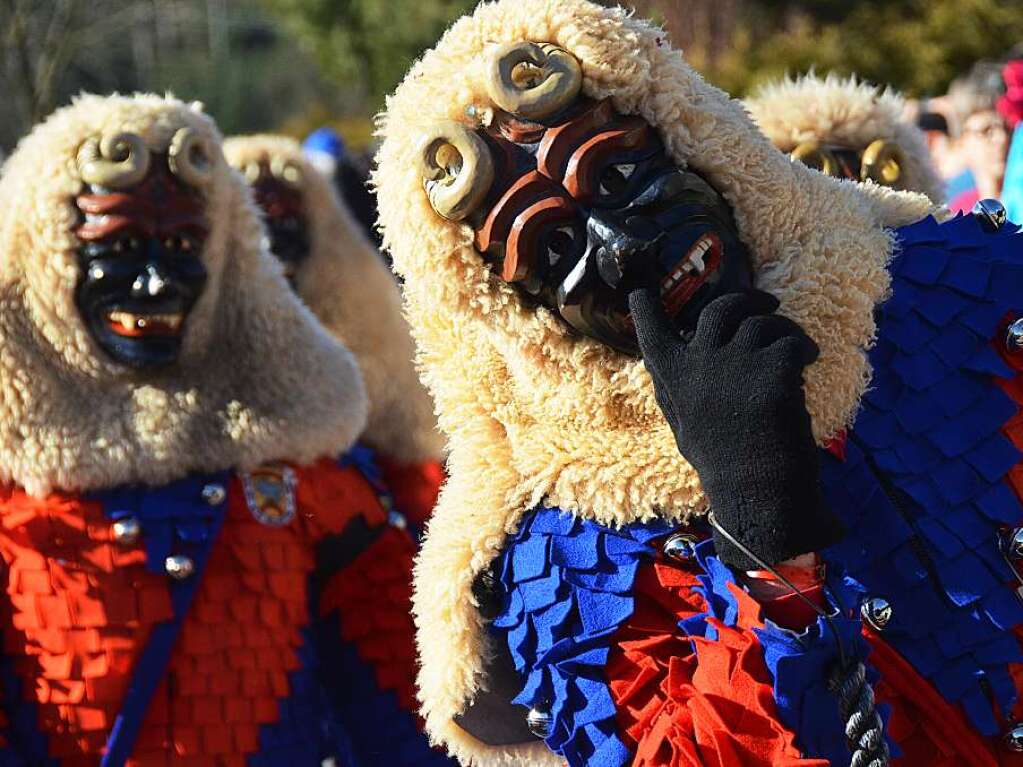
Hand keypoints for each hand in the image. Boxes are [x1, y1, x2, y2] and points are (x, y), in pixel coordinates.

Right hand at [628, 288, 842, 568]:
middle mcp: (699, 362)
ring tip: (797, 345)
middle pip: (722, 307)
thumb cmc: (722, 464)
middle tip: (767, 303)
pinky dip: (804, 347)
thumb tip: (682, 355)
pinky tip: (809, 360)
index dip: (644, 306)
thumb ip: (681, 386)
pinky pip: (792, 342)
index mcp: (672, 377)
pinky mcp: (772, 370)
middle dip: (747, 299)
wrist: (757, 494)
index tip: (640, 290)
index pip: (651, 330)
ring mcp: (735, 363)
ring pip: (764, 323)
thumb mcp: (685, 423)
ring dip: (784, 329)